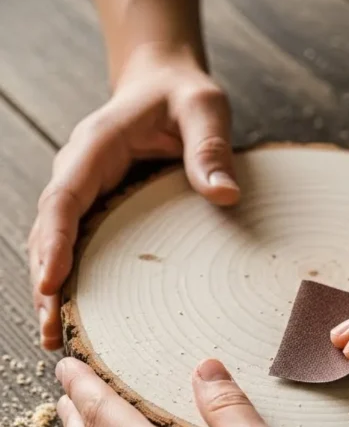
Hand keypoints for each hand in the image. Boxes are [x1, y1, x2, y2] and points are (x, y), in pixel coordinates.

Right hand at [29, 45, 239, 350]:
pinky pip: (72, 248)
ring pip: (51, 246)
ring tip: (55, 339)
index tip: (50, 283)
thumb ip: (210, 147)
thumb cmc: (183, 97)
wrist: (165, 88)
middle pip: (47, 232)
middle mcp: (77, 174)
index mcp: (95, 148)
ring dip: (50, 291)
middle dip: (45, 282)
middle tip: (52, 332)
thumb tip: (225, 194)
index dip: (54, 242)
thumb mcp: (204, 108)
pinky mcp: (92, 212)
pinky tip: (75, 319)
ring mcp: (81, 195)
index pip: (64, 199)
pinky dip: (68, 282)